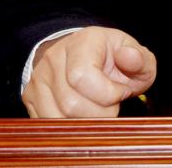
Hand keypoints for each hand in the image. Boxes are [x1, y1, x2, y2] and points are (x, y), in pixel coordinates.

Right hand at [22, 26, 156, 117]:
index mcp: (82, 42)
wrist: (85, 55)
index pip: (82, 77)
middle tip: (112, 105)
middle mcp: (54, 58)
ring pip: (57, 118)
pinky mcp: (31, 97)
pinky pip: (48, 124)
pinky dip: (69, 128)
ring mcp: (39, 78)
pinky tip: (83, 116)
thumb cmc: (112, 58)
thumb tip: (131, 58)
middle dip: (100, 113)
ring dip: (84, 123)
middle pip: (70, 104)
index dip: (108, 94)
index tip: (121, 92)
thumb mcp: (134, 55)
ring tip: (98, 110)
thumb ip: (140, 59)